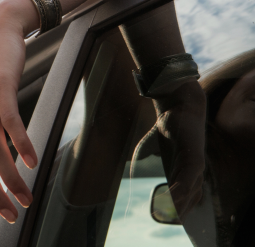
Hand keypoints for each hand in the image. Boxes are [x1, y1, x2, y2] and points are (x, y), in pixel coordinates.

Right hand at [151, 81, 205, 219]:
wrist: (178, 106)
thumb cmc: (166, 126)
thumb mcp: (150, 146)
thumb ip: (144, 158)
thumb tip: (129, 167)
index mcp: (183, 170)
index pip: (183, 195)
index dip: (176, 207)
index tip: (165, 217)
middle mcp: (193, 172)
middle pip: (188, 198)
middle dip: (177, 211)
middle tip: (164, 220)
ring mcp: (196, 166)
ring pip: (189, 192)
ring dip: (178, 205)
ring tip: (166, 216)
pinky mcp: (196, 159)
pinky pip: (189, 180)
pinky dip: (180, 191)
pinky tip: (172, 199)